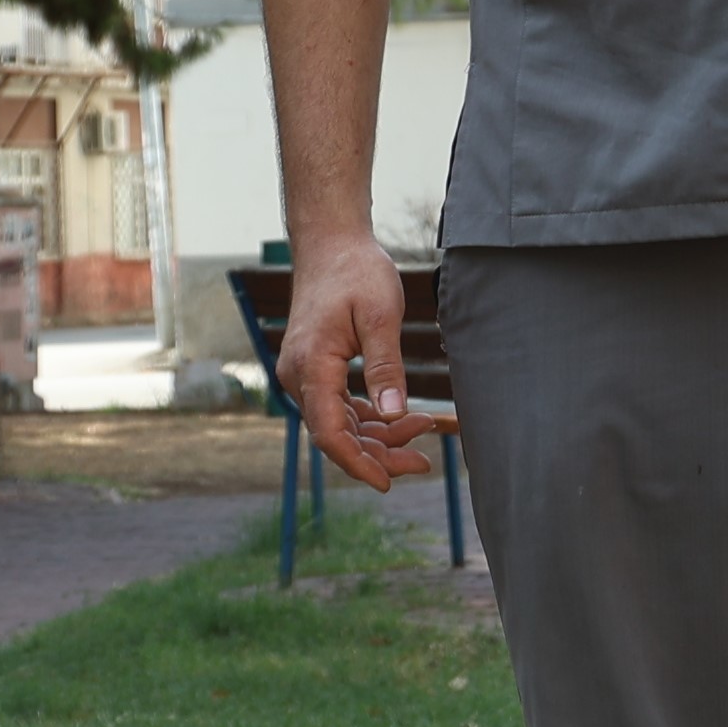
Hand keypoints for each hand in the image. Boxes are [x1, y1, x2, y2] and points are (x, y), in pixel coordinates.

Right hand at [276, 234, 436, 488]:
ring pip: (343, 424)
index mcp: (312, 366)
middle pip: (338, 435)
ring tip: (428, 428)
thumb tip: (395, 415)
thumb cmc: (356, 272)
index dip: (358, 463)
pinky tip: (408, 417)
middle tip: (425, 458)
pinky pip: (344, 406)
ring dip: (382, 435)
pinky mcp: (318, 371)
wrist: (331, 244)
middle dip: (381, 453)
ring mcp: (306, 375)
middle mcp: (300, 377)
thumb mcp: (379, 315)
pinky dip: (374, 416)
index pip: (330, 433)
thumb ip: (386, 367)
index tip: (388, 482)